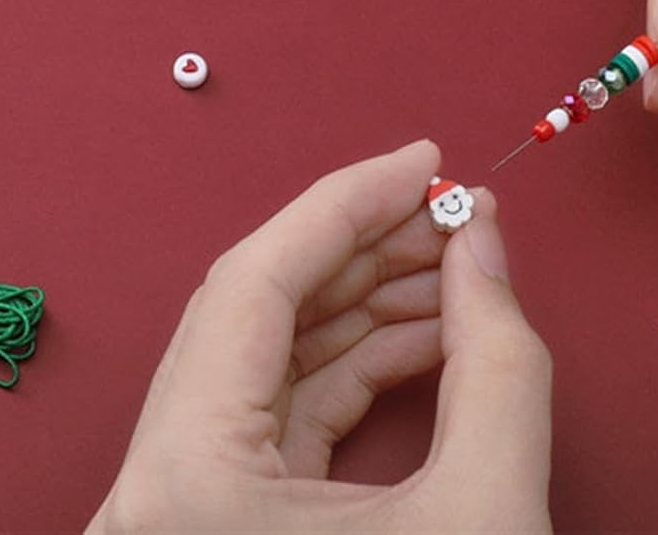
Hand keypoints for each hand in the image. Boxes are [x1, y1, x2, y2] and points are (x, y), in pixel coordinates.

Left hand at [88, 139, 550, 533]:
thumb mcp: (483, 521)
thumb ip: (499, 367)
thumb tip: (486, 243)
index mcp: (184, 478)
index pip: (253, 279)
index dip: (345, 201)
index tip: (423, 158)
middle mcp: (158, 484)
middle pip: (257, 312)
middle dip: (364, 250)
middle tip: (454, 212)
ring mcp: (182, 507)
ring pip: (269, 361)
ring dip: (366, 306)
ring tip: (458, 272)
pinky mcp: (218, 523)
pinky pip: (281, 417)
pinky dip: (355, 370)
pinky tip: (430, 340)